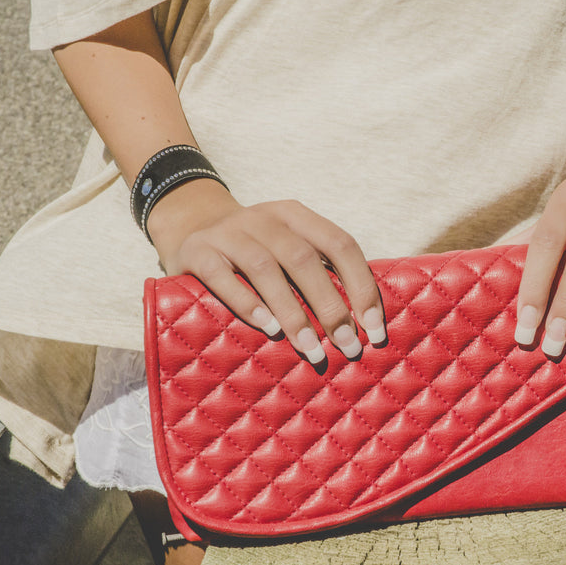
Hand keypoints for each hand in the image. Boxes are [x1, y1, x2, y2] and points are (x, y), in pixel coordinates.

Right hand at [147, 179, 384, 364]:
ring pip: (265, 268)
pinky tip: (269, 328)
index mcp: (297, 216)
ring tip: (310, 348)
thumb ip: (321, 274)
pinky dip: (248, 303)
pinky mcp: (198, 251)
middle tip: (346, 346)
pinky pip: (222, 277)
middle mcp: (265, 218)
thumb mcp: (290, 250)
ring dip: (292, 312)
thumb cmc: (257, 253)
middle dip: (330, 306)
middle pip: (304, 259)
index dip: (362, 286)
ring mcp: (229, 232)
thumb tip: (365, 324)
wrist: (192, 226)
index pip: (341, 244)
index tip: (374, 328)